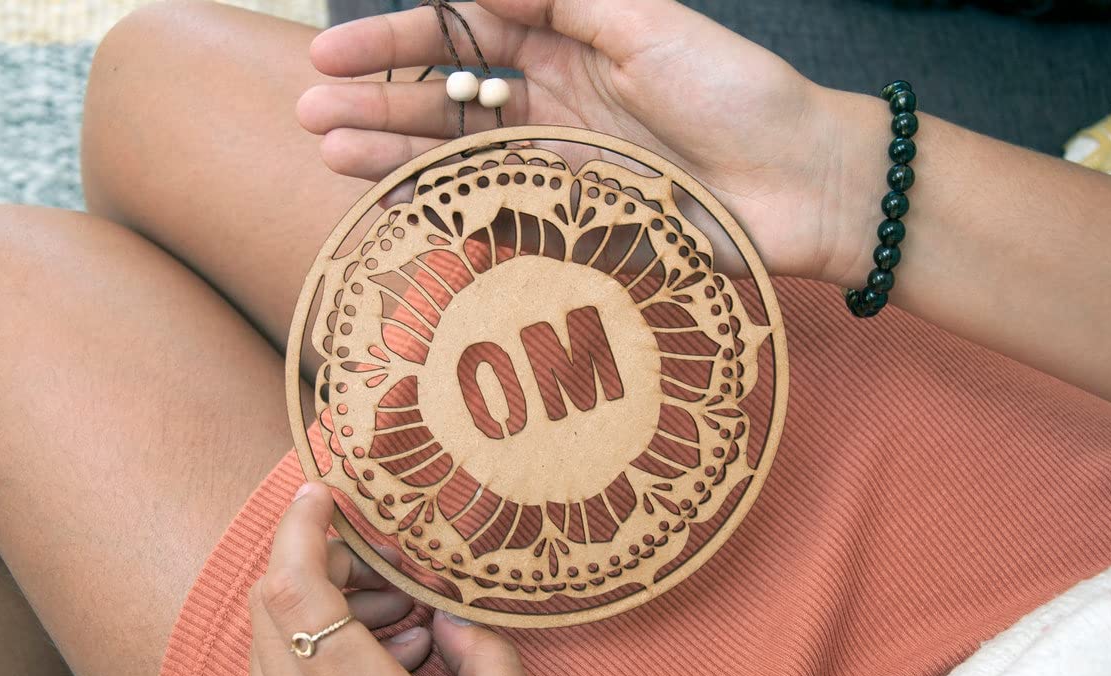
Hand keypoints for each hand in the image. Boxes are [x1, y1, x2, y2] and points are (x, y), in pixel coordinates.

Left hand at [249, 482, 542, 675]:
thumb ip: (491, 672)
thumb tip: (454, 617)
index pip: (296, 594)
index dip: (299, 529)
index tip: (323, 493)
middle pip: (273, 604)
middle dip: (325, 562)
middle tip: (390, 567)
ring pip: (270, 641)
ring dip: (325, 608)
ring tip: (400, 618)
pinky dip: (318, 650)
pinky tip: (385, 665)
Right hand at [298, 0, 855, 282]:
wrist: (799, 183)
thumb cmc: (734, 89)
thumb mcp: (645, 21)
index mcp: (569, 41)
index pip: (465, 36)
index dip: (400, 43)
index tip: (334, 54)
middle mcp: (556, 100)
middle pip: (449, 98)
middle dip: (380, 102)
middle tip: (311, 113)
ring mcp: (561, 163)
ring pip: (461, 154)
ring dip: (394, 151)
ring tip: (329, 152)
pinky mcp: (575, 218)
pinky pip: (497, 207)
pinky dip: (447, 203)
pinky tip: (394, 198)